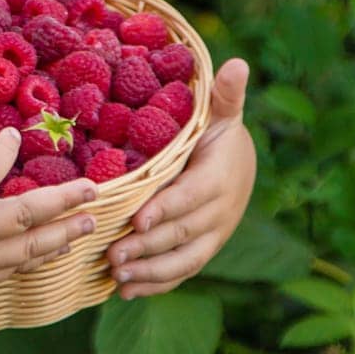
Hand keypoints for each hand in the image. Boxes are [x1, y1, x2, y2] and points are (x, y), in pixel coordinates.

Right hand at [0, 109, 101, 318]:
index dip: (2, 153)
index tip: (15, 135)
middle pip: (21, 217)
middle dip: (61, 202)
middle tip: (92, 188)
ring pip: (27, 249)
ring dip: (62, 232)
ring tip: (90, 219)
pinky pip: (15, 268)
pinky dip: (40, 256)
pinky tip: (60, 244)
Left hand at [104, 58, 256, 298]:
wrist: (241, 166)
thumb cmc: (218, 134)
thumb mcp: (222, 113)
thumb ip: (225, 95)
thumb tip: (238, 63)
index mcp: (219, 178)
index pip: (192, 197)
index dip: (167, 209)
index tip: (138, 219)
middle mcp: (219, 213)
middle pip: (182, 234)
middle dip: (148, 246)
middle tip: (113, 253)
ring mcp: (212, 236)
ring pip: (183, 260)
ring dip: (150, 271)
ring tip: (117, 276)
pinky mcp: (202, 250)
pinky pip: (181, 271)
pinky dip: (156, 284)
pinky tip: (125, 290)